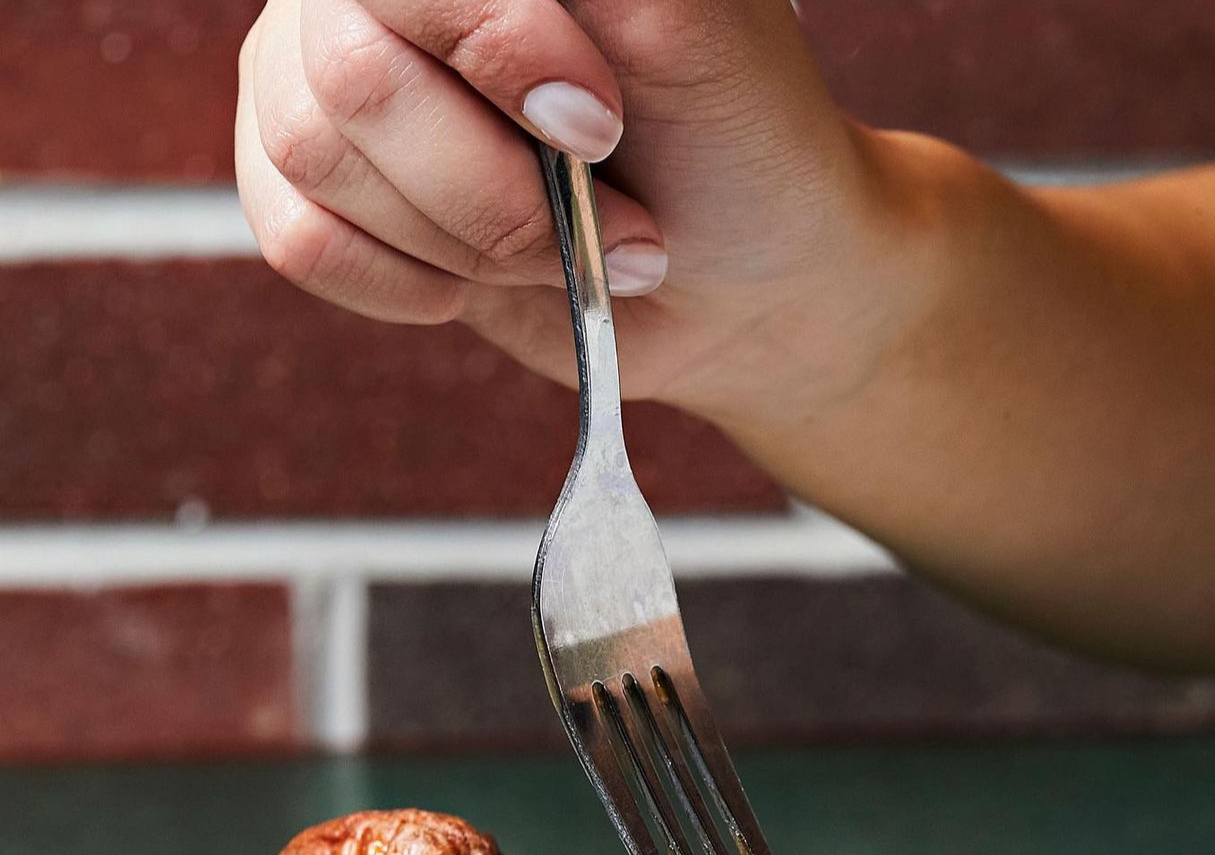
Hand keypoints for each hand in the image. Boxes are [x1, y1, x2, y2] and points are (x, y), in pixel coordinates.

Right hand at [235, 0, 899, 429]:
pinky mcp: (315, 193)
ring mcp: (327, 83)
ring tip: (559, 248)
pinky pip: (297, 241)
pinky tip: (477, 280)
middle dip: (493, 188)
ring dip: (467, 241)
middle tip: (606, 213)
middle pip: (347, 77)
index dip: (493, 47)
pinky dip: (405, 285)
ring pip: (314, 160)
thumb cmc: (731, 142)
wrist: (734, 286)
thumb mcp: (688, 25)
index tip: (600, 127)